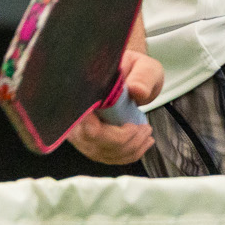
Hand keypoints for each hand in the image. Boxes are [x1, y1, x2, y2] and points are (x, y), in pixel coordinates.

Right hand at [68, 49, 162, 165]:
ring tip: (147, 134)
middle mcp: (77, 116)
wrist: (129, 75)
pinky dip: (128, 154)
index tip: (133, 126)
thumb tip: (137, 90)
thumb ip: (142, 77)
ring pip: (102, 153)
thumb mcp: (144, 67)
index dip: (109, 133)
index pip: (86, 124)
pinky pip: (107, 157)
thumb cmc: (135, 69)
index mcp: (85, 94)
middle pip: (94, 143)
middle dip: (125, 142)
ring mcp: (82, 132)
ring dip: (130, 150)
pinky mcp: (91, 142)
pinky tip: (143, 144)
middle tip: (146, 129)